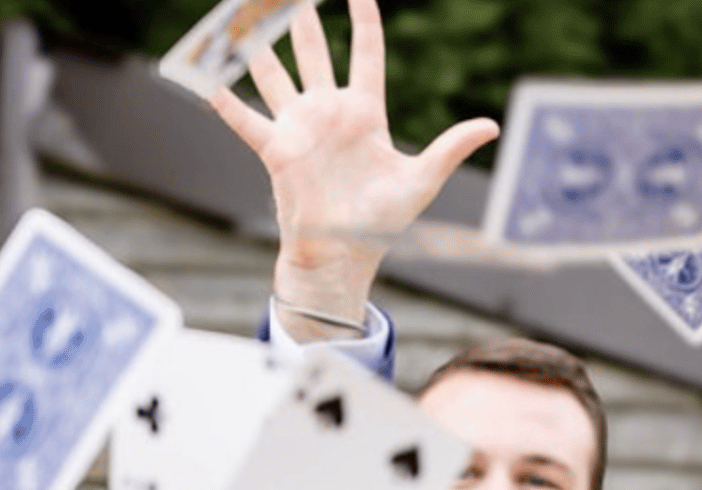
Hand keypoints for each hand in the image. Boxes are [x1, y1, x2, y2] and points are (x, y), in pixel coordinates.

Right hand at [208, 0, 497, 339]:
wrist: (344, 254)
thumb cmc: (382, 221)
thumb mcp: (422, 179)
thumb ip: (450, 146)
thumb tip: (493, 125)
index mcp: (365, 112)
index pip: (365, 54)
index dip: (364, 22)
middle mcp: (328, 113)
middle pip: (313, 53)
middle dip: (301, 20)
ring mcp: (300, 129)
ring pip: (274, 76)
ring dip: (259, 47)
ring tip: (246, 17)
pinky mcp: (276, 151)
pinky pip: (247, 122)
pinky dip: (228, 104)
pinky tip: (208, 81)